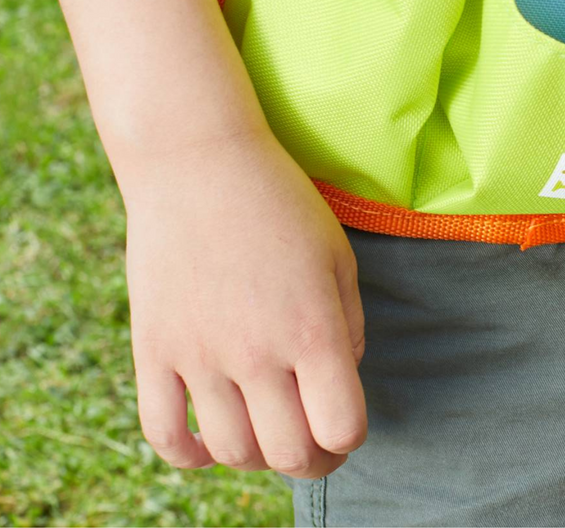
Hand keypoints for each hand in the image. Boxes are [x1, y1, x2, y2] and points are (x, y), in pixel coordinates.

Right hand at [122, 129, 366, 477]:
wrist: (200, 163)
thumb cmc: (282, 202)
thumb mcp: (336, 255)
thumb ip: (347, 325)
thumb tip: (340, 380)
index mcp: (313, 327)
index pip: (341, 427)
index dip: (351, 436)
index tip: (348, 423)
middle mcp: (257, 352)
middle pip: (288, 452)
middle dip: (311, 459)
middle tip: (315, 443)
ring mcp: (200, 356)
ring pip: (231, 452)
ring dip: (257, 456)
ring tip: (269, 431)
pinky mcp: (154, 351)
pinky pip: (165, 435)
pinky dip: (190, 455)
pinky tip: (211, 441)